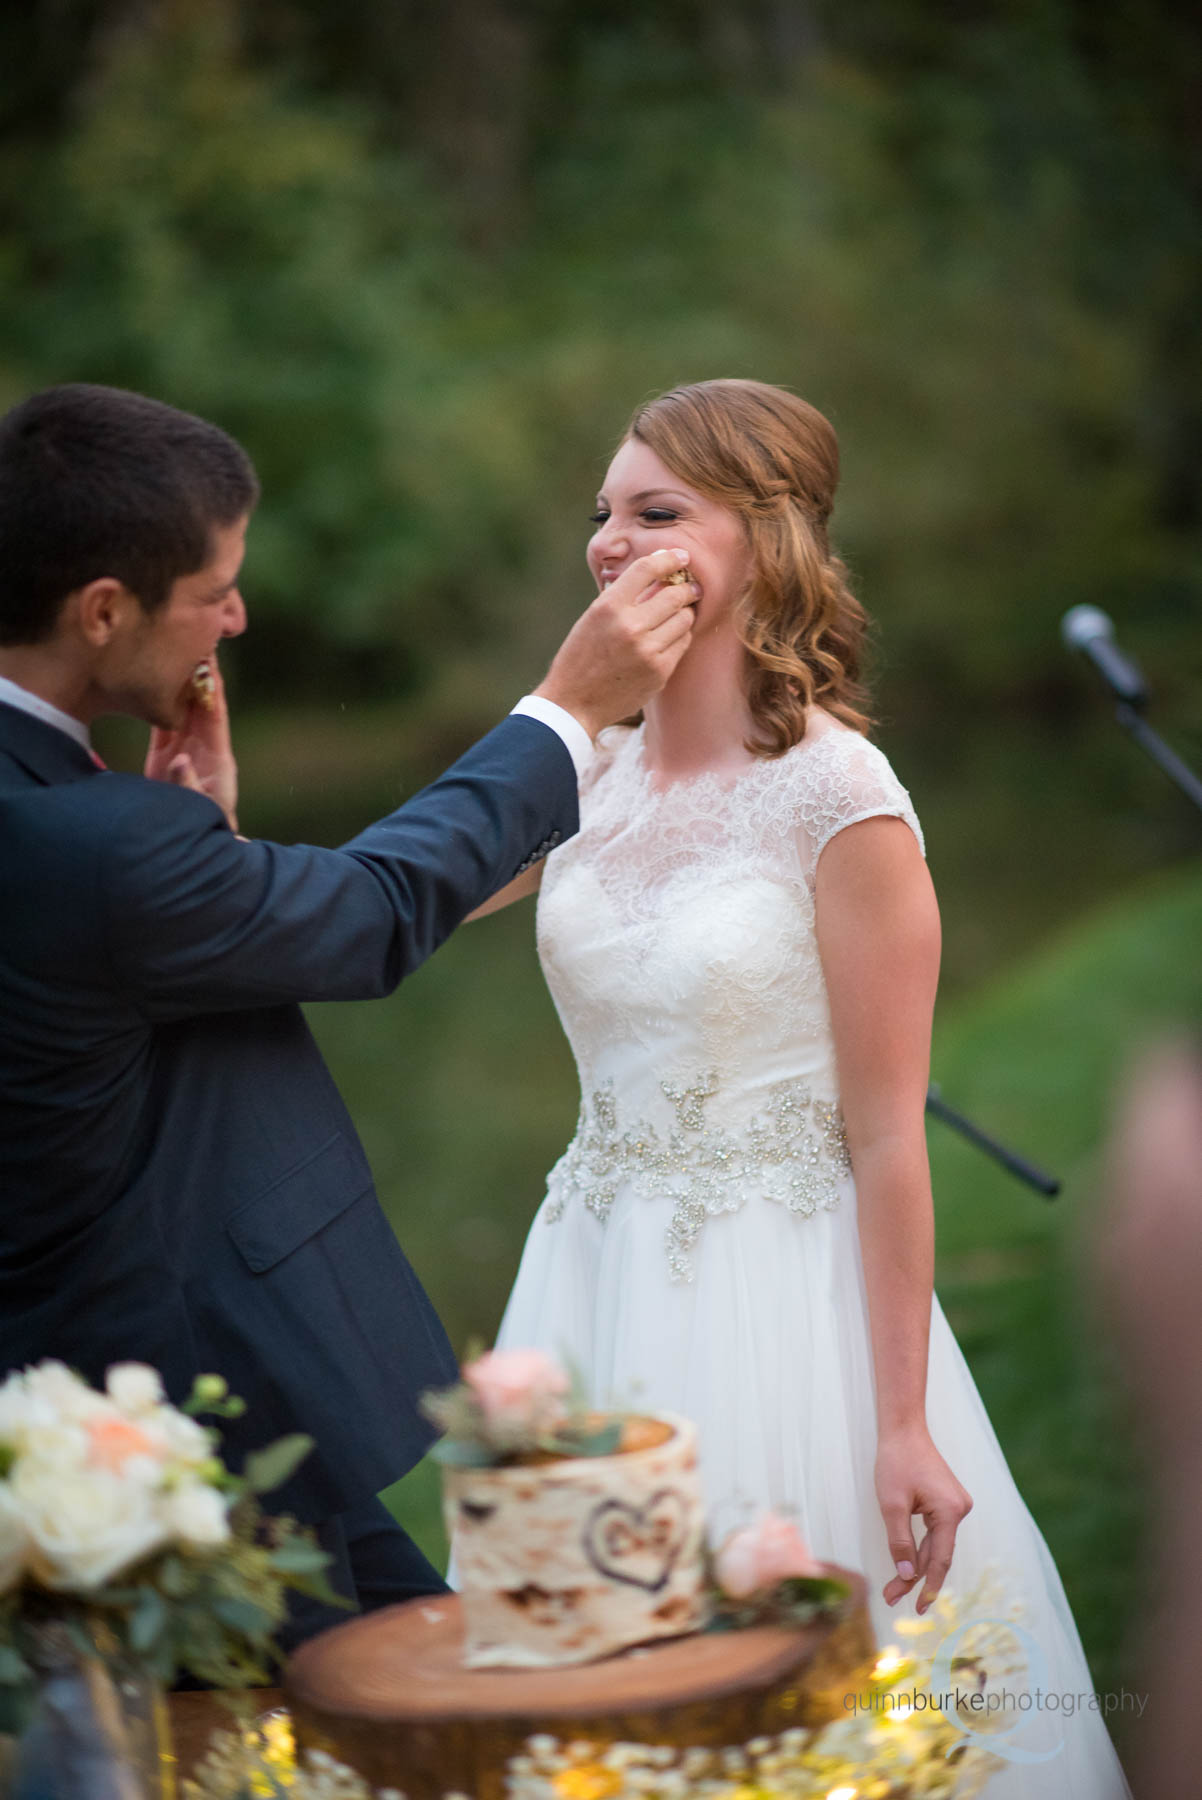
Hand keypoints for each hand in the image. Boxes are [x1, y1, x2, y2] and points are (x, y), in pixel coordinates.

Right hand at [143, 658, 239, 832]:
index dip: (212, 688)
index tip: (211, 660)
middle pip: (200, 705)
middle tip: (196, 640)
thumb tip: (180, 761)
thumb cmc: (206, 827)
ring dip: (179, 684)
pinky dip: (161, 703)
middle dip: (198, 675)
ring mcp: (184, 749)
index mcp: (218, 756)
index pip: (216, 715)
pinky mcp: (166, 757)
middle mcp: (203, 747)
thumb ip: (189, 785)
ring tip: (175, 652)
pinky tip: (157, 682)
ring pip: (181, 710)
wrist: (193, 846)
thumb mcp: (201, 809)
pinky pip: (164, 724)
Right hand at [533, 548, 696, 738]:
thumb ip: (621, 596)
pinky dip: (679, 637)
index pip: (646, 569)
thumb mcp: (592, 617)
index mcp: (608, 607)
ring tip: (676, 615)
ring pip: (685, 620)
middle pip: (675, 594)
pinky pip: (682, 644)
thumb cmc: (580, 656)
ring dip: (684, 614)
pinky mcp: (659, 672)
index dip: (669, 558)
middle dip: (687, 589)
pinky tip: (669, 638)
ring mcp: (647, 651)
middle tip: (691, 589)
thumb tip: (655, 573)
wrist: (573, 703)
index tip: (681, 556)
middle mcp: (629, 627)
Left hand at [875, 1425, 972, 1613]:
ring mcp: (956, 1506)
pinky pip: (935, 1533)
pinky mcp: (948, 1502)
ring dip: (916, 1565)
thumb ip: (900, 1542)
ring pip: (936, 1545)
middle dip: (914, 1579)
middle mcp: (960, 1510)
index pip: (940, 1560)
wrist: (904, 1430)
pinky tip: (907, 1564)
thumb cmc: (896, 1462)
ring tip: (894, 1589)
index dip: (928, 1587)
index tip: (918, 1610)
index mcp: (950, 1512)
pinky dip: (920, 1548)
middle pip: (937, 1555)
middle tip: (891, 1599)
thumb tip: (906, 1577)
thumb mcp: (891, 1504)